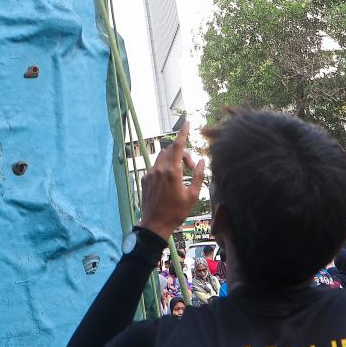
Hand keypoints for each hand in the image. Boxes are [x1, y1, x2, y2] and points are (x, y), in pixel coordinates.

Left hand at [139, 123, 205, 241]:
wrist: (155, 224)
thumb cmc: (176, 212)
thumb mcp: (193, 196)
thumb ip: (198, 176)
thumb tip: (201, 161)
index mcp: (173, 172)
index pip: (179, 146)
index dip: (183, 133)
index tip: (186, 123)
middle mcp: (160, 169)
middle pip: (171, 150)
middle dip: (182, 153)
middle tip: (190, 167)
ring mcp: (150, 173)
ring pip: (162, 156)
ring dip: (172, 159)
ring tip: (180, 174)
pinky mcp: (145, 178)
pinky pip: (156, 166)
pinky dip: (164, 167)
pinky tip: (168, 182)